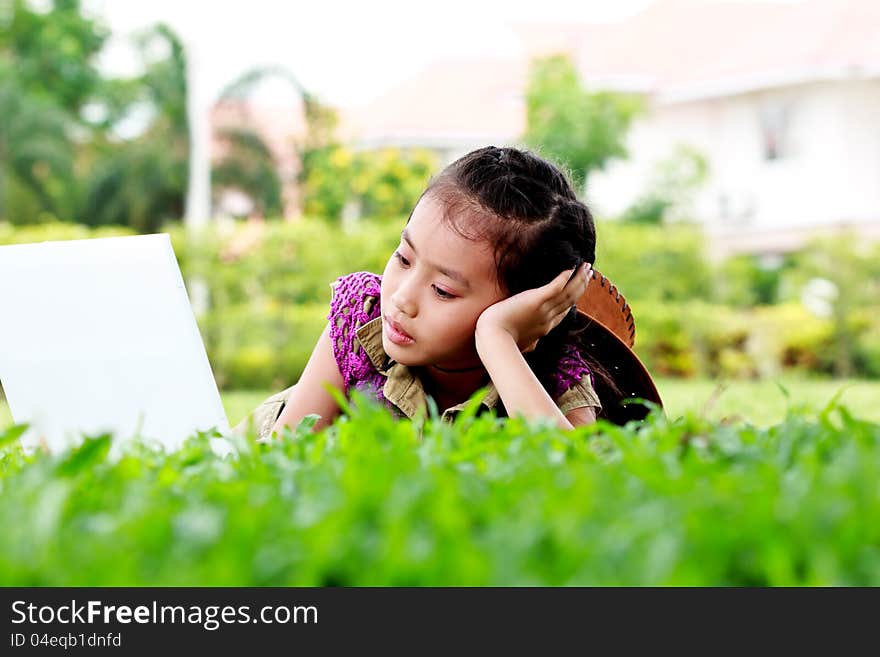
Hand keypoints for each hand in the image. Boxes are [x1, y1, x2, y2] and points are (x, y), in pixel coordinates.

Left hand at [476, 262, 592, 352]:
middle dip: (581, 286)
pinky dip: (565, 278)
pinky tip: (571, 267)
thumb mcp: (519, 344)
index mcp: (544, 328)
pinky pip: (556, 287)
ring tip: (587, 267)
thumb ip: (528, 343)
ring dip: (579, 278)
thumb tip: (531, 347)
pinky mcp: (536, 300)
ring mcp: (544, 310)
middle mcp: (548, 318)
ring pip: (568, 292)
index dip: (572, 300)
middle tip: (589, 273)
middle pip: (570, 300)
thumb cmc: (499, 342)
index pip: (563, 312)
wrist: (492, 339)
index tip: (578, 290)